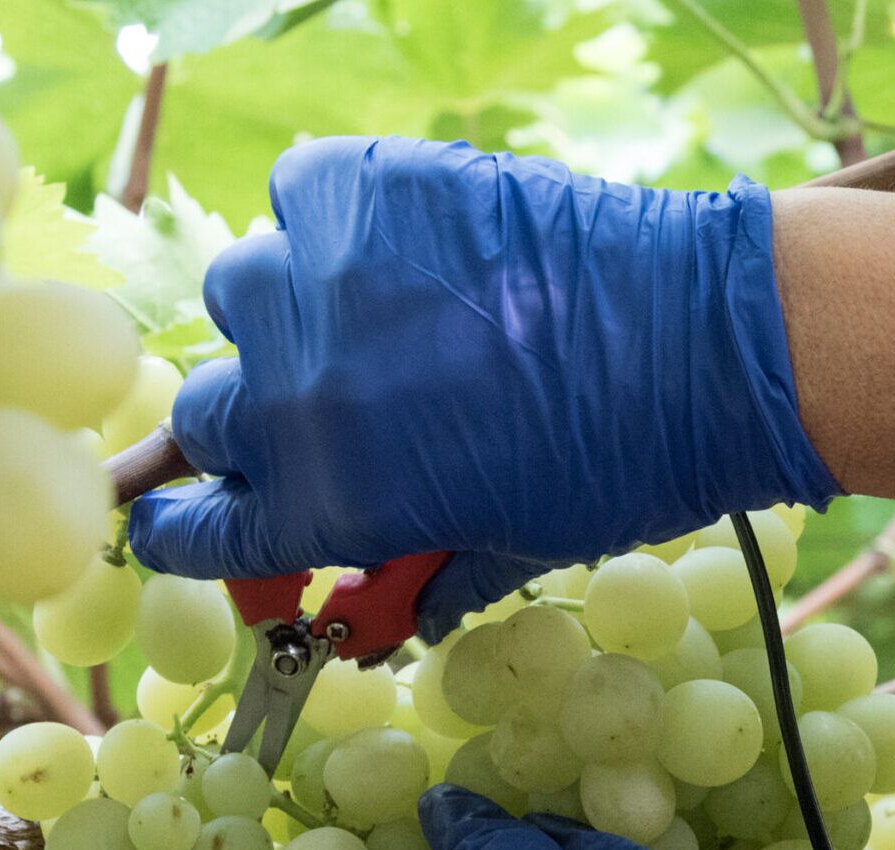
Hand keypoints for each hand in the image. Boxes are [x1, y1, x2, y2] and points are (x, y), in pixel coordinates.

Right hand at [126, 138, 839, 639]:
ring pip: (242, 299)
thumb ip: (422, 580)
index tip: (186, 521)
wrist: (708, 341)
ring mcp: (316, 280)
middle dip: (257, 432)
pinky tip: (394, 244)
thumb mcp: (516, 547)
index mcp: (330, 504)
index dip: (189, 532)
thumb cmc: (627, 462)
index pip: (198, 532)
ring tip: (373, 319)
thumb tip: (377, 618)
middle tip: (327, 418)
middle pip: (209, 420)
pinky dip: (328, 220)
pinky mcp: (354, 185)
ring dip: (288, 318)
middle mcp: (297, 395)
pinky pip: (296, 199)